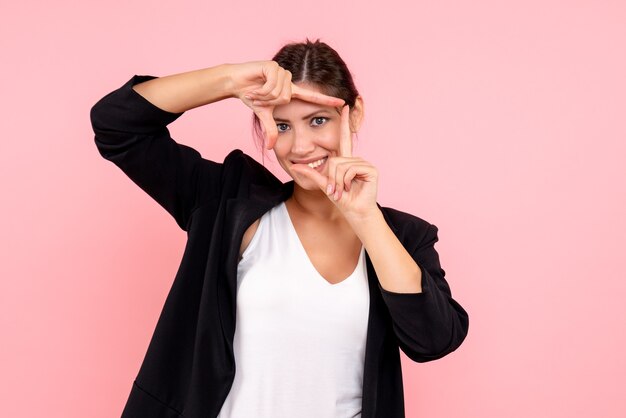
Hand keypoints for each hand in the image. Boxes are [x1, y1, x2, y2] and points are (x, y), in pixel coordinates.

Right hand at [230, 61, 344, 148]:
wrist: (236, 82)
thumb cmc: (252, 96)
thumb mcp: (264, 115)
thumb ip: (271, 129)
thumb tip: (270, 147)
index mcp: (292, 91)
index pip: (312, 97)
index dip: (327, 100)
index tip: (343, 102)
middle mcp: (290, 81)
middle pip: (287, 99)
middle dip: (270, 102)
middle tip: (260, 98)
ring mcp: (283, 72)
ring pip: (280, 93)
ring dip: (264, 96)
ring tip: (257, 91)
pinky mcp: (274, 66)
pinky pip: (272, 85)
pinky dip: (261, 90)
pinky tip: (255, 85)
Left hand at [290, 106, 379, 219]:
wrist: (355, 212)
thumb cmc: (342, 200)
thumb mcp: (324, 185)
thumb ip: (311, 174)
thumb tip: (294, 166)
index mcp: (346, 161)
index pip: (344, 138)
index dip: (344, 123)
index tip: (345, 107)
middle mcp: (356, 159)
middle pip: (334, 160)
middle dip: (331, 178)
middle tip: (336, 190)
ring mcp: (364, 164)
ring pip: (341, 166)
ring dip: (338, 182)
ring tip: (344, 190)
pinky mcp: (371, 169)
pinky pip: (351, 169)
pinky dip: (346, 181)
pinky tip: (352, 187)